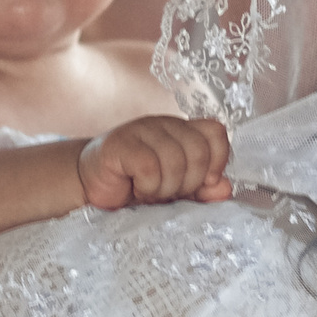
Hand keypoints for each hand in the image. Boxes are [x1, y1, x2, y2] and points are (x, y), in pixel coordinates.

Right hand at [76, 116, 233, 209]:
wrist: (90, 184)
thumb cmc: (134, 185)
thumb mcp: (175, 191)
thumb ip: (201, 190)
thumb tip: (225, 188)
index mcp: (183, 131)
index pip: (216, 132)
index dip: (218, 159)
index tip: (206, 183)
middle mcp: (166, 124)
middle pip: (199, 151)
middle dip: (188, 183)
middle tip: (168, 192)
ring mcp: (142, 129)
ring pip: (175, 161)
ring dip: (165, 189)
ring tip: (149, 191)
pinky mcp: (121, 143)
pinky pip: (149, 167)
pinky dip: (146, 187)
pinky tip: (134, 187)